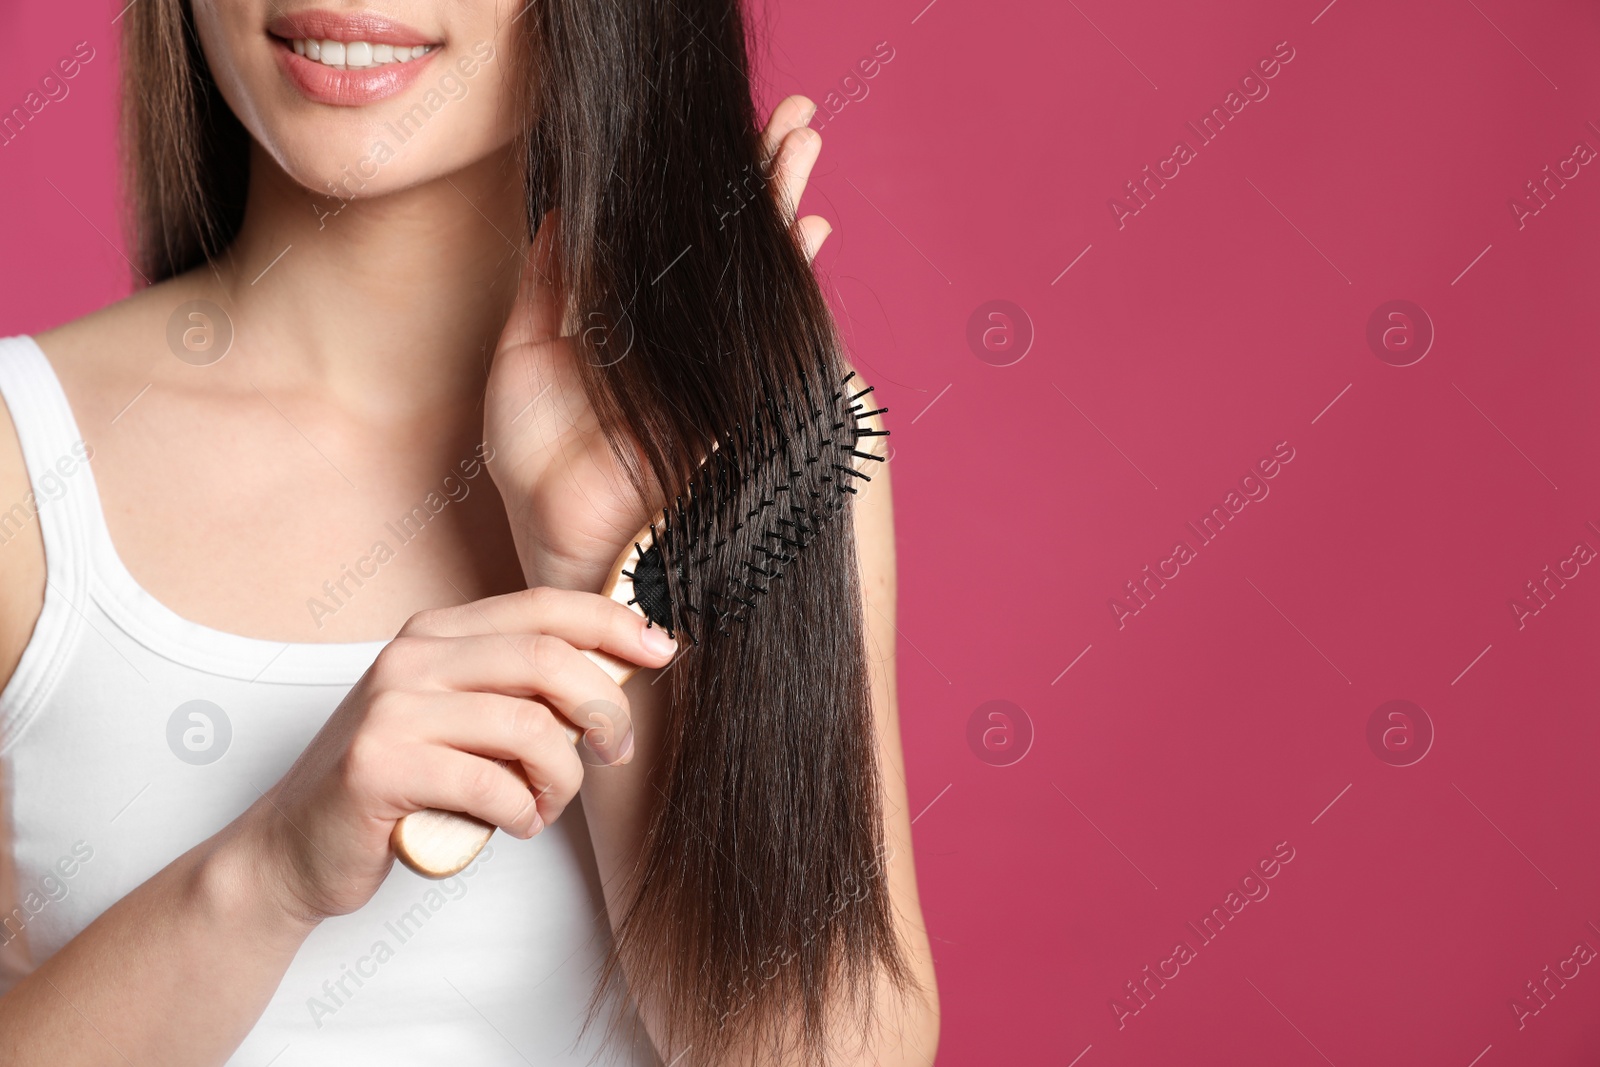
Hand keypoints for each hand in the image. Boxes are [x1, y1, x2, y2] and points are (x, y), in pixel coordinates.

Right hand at [241, 588, 678, 921]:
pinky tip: (513, 825)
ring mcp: (391, 710)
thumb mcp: (462, 720)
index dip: (612, 624)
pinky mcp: (378, 767)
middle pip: (546, 660)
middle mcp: (411, 658)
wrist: (295, 847)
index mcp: (437, 634)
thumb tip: (619, 674)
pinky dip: (521, 814)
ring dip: (561, 779)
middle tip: (616, 751)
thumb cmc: (398, 784)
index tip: (663, 650)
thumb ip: (522, 692)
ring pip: (529, 729)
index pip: (543, 607)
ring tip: (546, 806)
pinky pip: (491, 786)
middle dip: (602, 709)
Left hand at [483, 94, 831, 593]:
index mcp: (627, 326)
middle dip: (758, 180)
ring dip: (784, 205)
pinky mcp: (739, 395)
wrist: (567, 542)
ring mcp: (713, 364)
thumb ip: (545, 288)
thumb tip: (561, 214)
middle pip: (725, 245)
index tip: (714, 141)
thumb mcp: (523, 359)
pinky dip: (794, 277)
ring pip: (756, 271)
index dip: (693, 194)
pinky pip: (773, 329)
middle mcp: (677, 338)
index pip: (669, 242)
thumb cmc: (538, 469)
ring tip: (805, 142)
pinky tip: (812, 230)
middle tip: (791, 120)